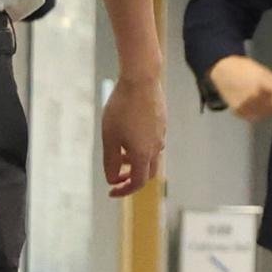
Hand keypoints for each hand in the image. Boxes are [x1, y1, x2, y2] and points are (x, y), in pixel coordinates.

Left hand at [100, 74, 165, 198]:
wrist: (142, 80)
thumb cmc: (122, 108)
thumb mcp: (109, 137)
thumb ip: (110, 162)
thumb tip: (113, 179)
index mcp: (143, 154)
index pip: (137, 183)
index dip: (123, 191)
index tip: (111, 191)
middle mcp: (156, 147)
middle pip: (148, 173)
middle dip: (132, 178)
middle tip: (117, 177)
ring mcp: (161, 134)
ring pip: (151, 156)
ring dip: (135, 161)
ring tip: (119, 151)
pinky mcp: (162, 123)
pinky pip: (153, 142)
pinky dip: (140, 147)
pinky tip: (129, 133)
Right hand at [205, 55, 271, 120]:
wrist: (221, 71)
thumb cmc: (244, 68)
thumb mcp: (263, 71)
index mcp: (261, 81)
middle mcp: (253, 95)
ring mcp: (245, 105)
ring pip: (267, 113)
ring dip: (270, 108)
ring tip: (263, 98)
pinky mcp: (239, 112)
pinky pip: (256, 116)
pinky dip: (259, 112)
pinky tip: (255, 104)